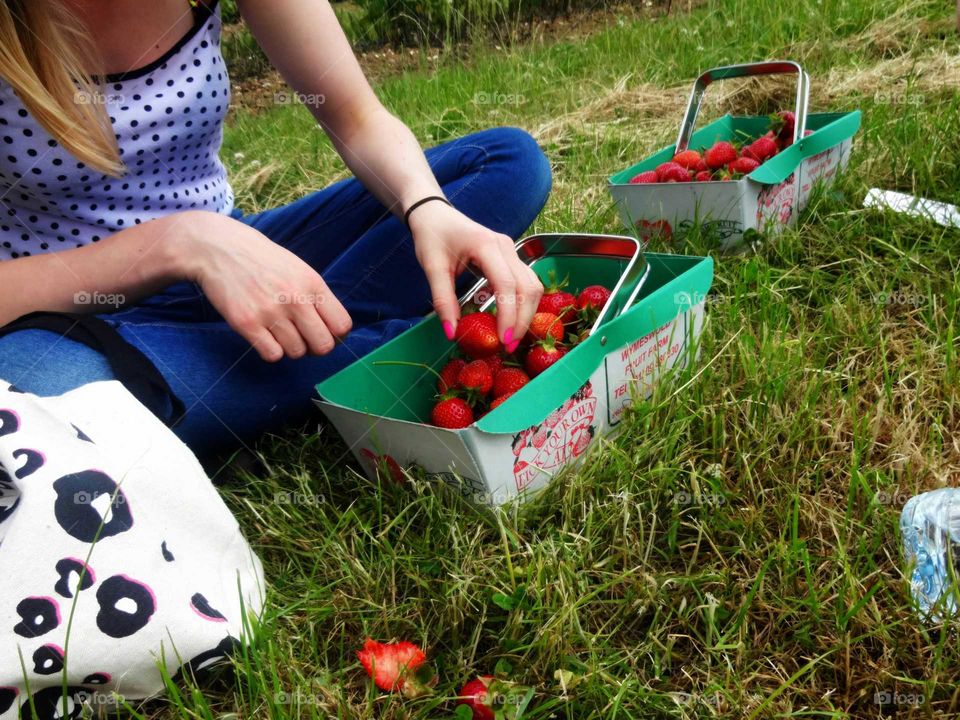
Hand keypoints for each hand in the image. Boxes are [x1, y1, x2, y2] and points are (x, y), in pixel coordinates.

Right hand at [178, 212, 351, 361]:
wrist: (218, 248)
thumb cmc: (262, 260)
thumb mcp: (298, 269)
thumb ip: (317, 296)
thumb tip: (335, 331)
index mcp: (312, 283)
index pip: (342, 325)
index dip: (335, 335)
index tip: (324, 332)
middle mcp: (295, 299)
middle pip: (323, 346)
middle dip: (316, 347)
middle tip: (303, 338)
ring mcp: (270, 312)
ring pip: (297, 353)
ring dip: (291, 348)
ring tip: (279, 331)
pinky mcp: (246, 323)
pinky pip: (272, 355)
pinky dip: (271, 351)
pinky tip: (264, 336)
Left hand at [409, 201, 542, 348]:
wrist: (435, 214)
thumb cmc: (432, 237)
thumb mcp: (432, 267)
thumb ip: (443, 300)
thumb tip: (452, 333)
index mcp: (486, 246)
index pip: (507, 285)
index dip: (508, 315)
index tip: (502, 340)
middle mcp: (506, 246)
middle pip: (528, 288)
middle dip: (522, 320)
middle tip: (508, 347)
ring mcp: (512, 250)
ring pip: (533, 286)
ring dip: (527, 313)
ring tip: (511, 338)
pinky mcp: (511, 257)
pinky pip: (527, 282)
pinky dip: (524, 304)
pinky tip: (512, 320)